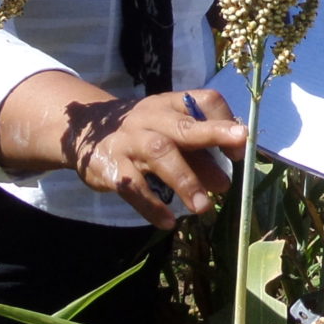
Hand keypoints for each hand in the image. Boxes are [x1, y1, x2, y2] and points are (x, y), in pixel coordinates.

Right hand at [61, 89, 245, 229]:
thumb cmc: (140, 134)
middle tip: (239, 150)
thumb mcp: (167, 135)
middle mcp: (150, 119)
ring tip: (204, 206)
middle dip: (213, 135)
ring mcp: (129, 141)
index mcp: (170, 105)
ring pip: (159, 153)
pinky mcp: (109, 166)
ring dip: (185, 180)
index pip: (203, 100)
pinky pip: (132, 186)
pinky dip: (150, 205)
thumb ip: (197, 156)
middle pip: (183, 126)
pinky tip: (167, 222)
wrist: (82, 132)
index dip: (224, 120)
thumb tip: (225, 183)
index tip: (241, 144)